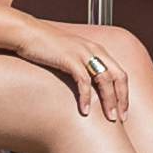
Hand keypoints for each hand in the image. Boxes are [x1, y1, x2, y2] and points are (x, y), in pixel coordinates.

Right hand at [18, 19, 148, 118]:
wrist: (28, 33)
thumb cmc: (46, 47)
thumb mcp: (71, 56)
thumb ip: (82, 68)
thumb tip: (87, 90)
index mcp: (98, 50)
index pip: (120, 73)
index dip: (124, 94)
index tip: (123, 112)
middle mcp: (94, 50)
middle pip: (118, 77)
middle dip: (122, 99)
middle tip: (121, 119)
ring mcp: (83, 54)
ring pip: (105, 79)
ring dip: (108, 100)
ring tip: (109, 118)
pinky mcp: (69, 58)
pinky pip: (83, 80)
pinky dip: (86, 97)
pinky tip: (85, 110)